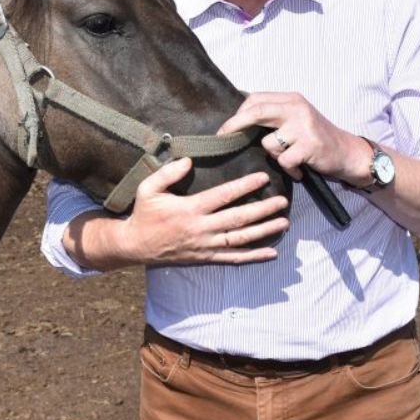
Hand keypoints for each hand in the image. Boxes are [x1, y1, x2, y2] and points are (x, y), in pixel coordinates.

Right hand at [114, 157, 289, 264]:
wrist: (136, 245)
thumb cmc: (144, 214)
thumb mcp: (148, 188)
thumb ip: (168, 173)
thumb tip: (189, 161)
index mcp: (189, 209)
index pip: (223, 196)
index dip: (244, 186)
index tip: (262, 178)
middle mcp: (201, 229)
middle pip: (238, 218)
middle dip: (263, 209)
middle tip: (282, 201)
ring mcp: (205, 246)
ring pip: (241, 239)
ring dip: (264, 231)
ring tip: (284, 222)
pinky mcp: (206, 258)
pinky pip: (234, 259)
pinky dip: (254, 257)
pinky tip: (272, 253)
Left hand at [216, 92, 368, 185]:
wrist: (348, 153)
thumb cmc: (315, 138)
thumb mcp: (296, 118)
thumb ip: (273, 116)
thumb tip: (238, 121)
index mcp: (291, 99)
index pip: (256, 99)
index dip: (238, 114)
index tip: (225, 129)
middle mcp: (297, 108)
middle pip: (256, 112)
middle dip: (234, 125)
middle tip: (221, 137)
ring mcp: (304, 126)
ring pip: (268, 143)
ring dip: (275, 156)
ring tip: (290, 159)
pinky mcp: (310, 145)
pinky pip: (283, 160)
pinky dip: (289, 169)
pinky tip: (299, 169)